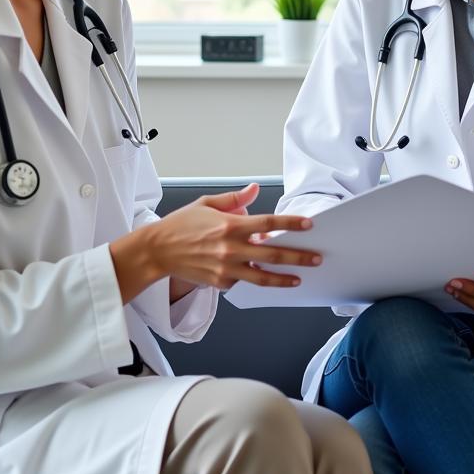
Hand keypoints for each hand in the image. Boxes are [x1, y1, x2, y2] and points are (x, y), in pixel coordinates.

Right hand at [110, 184, 320, 302]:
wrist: (157, 251)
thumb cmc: (180, 225)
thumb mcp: (206, 203)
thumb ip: (234, 199)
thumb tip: (254, 190)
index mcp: (229, 225)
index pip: (268, 223)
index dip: (290, 223)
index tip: (308, 224)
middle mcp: (230, 248)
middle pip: (272, 254)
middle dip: (298, 256)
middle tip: (316, 257)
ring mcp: (225, 268)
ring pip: (262, 276)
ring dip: (284, 278)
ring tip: (299, 279)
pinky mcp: (219, 283)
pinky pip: (243, 283)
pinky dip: (255, 280)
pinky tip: (268, 279)